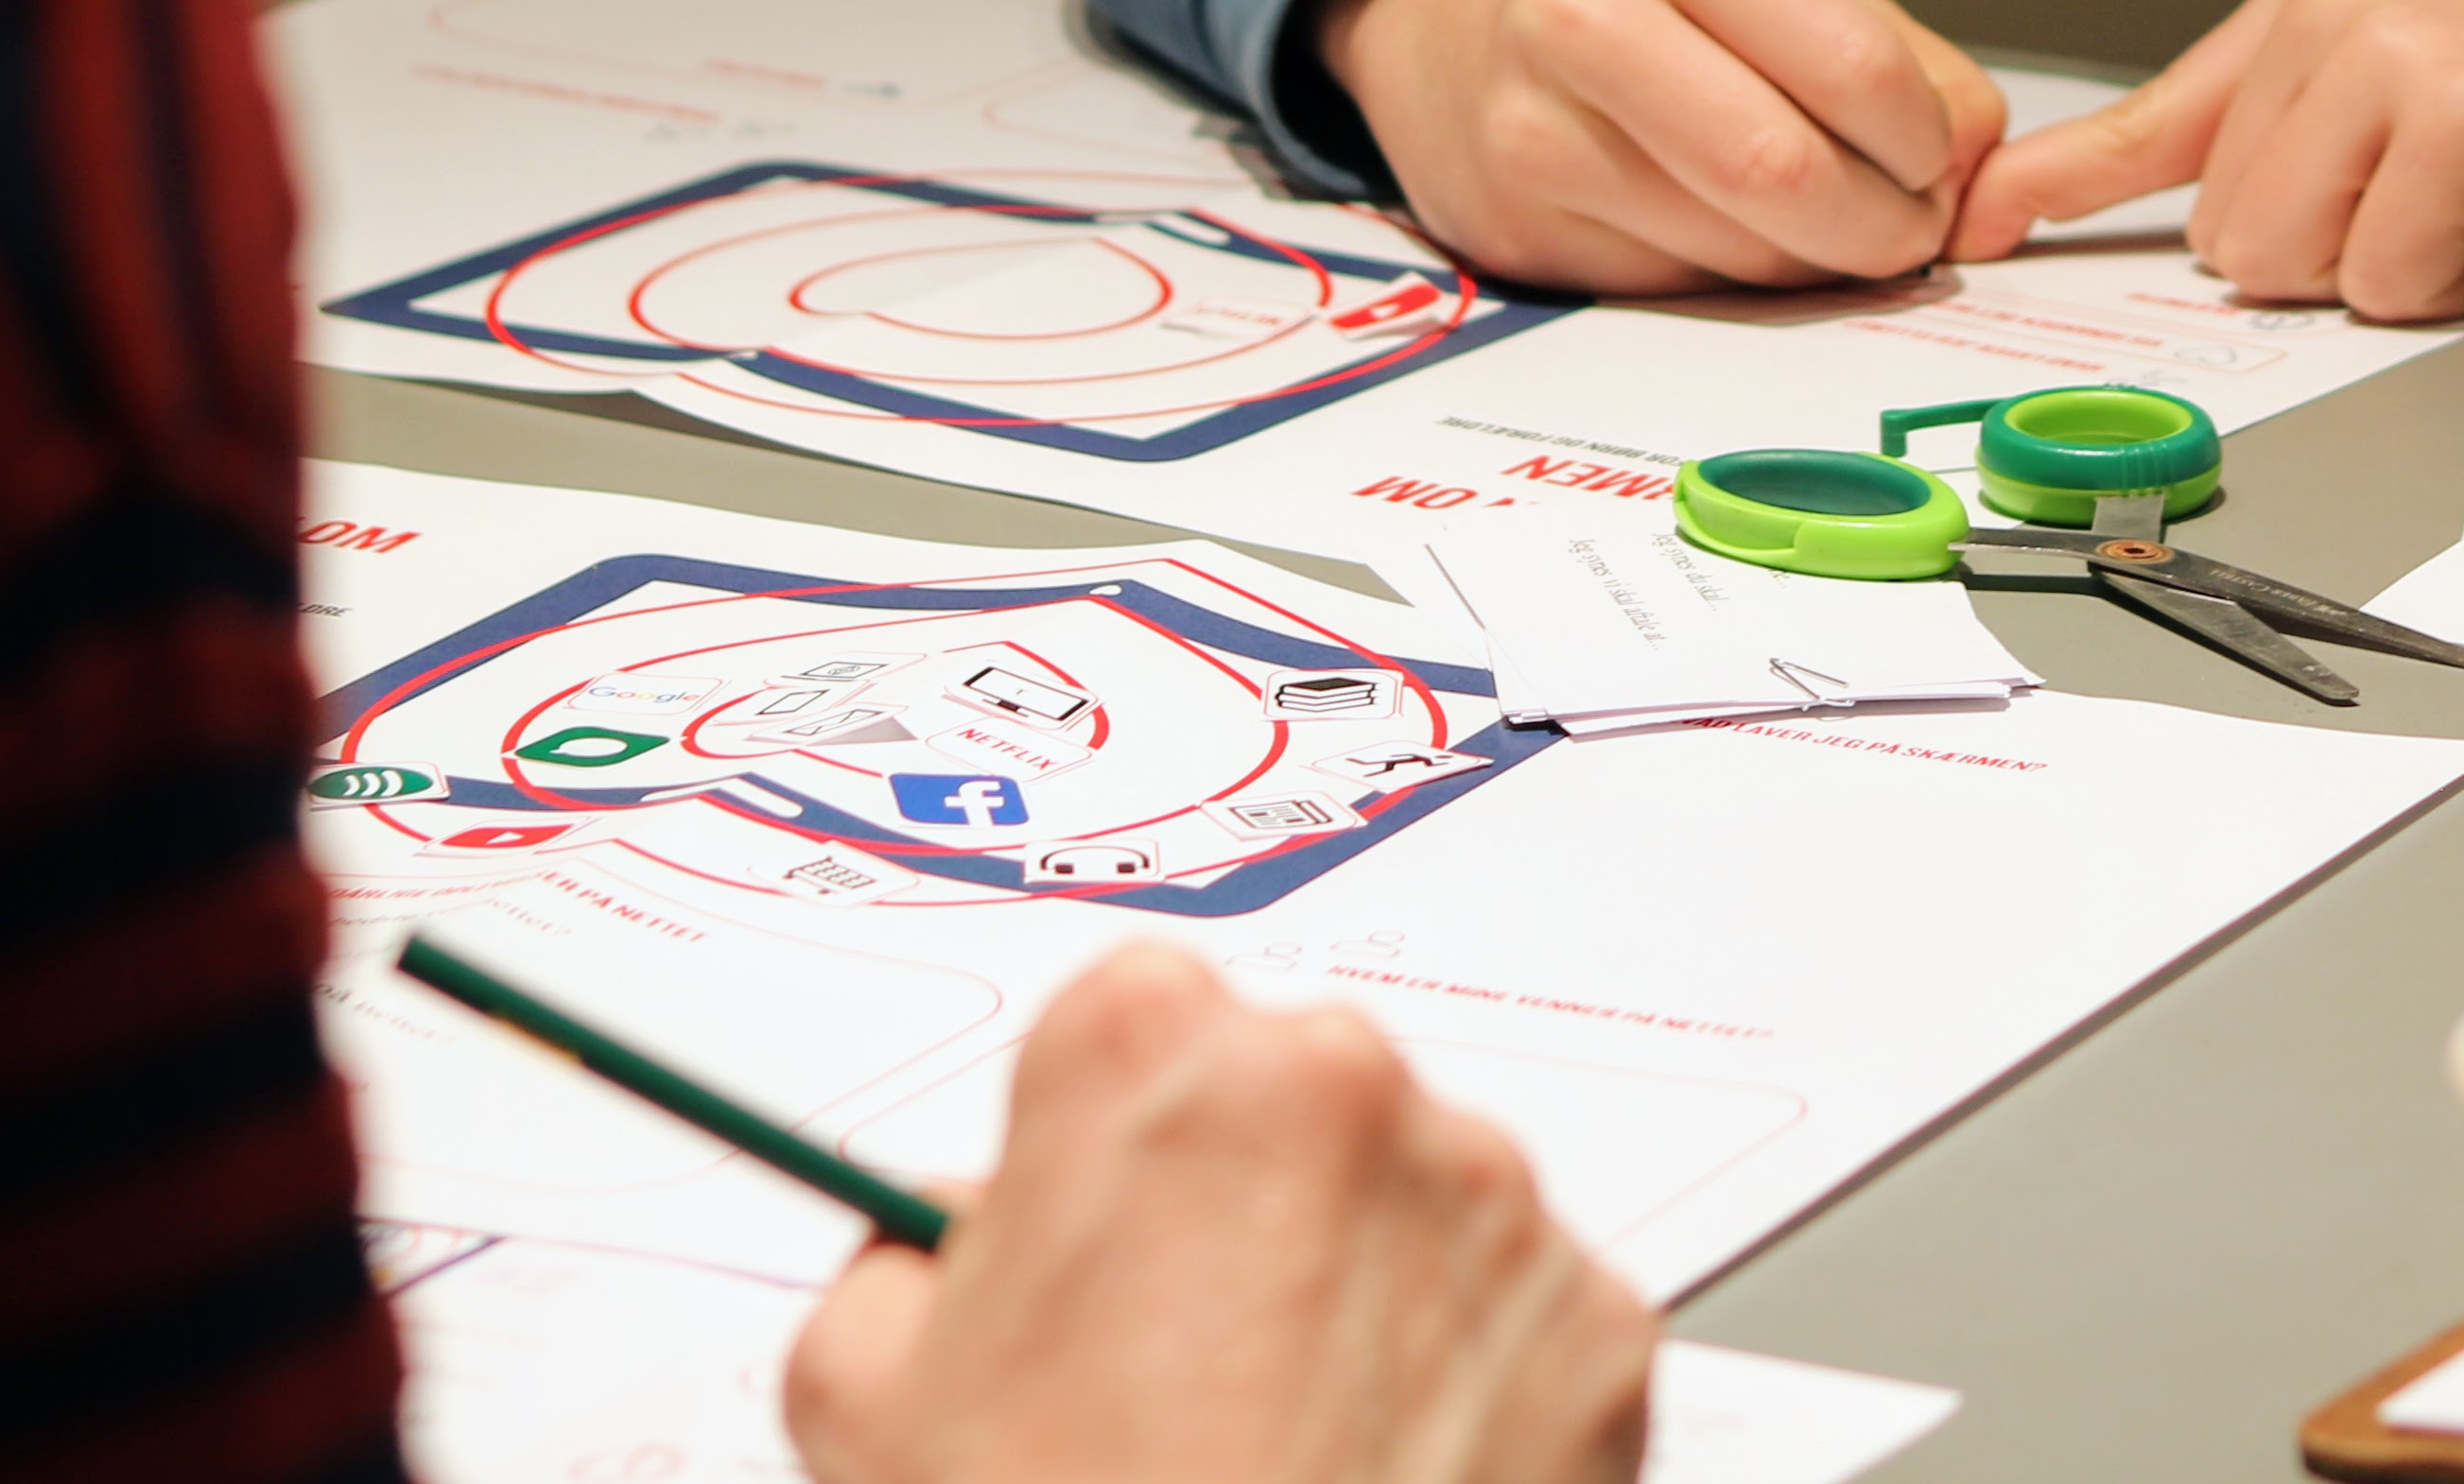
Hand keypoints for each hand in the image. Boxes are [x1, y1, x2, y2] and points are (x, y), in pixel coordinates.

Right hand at [786, 944, 1652, 1483]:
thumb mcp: (866, 1400)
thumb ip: (907, 1267)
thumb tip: (939, 1249)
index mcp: (1151, 1054)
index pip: (1132, 1025)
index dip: (1102, 1150)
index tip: (1096, 1237)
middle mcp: (1341, 1086)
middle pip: (1286, 1105)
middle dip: (1238, 1213)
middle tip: (1176, 1373)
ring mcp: (1488, 1202)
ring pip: (1412, 1209)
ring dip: (1357, 1295)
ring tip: (1277, 1450)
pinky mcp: (1597, 1322)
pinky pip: (1514, 1321)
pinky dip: (1462, 1390)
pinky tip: (1377, 1483)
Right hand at [1313, 0, 2009, 296]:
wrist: (1446, 10)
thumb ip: (1901, 62)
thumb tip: (1981, 170)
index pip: (1854, 69)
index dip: (1927, 142)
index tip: (1939, 160)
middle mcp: (1585, 29)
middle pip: (1786, 176)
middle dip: (1884, 227)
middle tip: (1912, 229)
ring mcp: (1536, 139)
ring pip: (1738, 254)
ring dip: (1820, 267)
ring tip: (1831, 229)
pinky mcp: (1515, 236)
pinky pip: (1678, 295)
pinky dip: (1740, 284)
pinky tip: (1736, 238)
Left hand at [1958, 0, 2463, 318]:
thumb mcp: (2400, 105)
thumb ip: (2292, 154)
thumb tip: (2200, 244)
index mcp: (2305, 13)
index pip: (2148, 116)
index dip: (2055, 183)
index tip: (1974, 223)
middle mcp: (2331, 19)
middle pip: (2230, 238)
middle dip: (2333, 260)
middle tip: (2437, 208)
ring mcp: (2391, 61)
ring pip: (2296, 263)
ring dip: (2395, 274)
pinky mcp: (2456, 118)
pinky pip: (2389, 279)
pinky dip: (2456, 280)